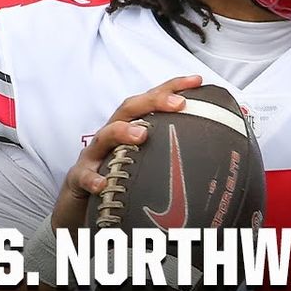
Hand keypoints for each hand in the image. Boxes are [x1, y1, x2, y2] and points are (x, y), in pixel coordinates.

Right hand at [51, 75, 202, 230]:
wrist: (80, 210)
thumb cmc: (117, 182)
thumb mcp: (144, 166)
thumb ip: (169, 158)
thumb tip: (212, 159)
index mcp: (129, 130)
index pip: (150, 101)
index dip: (172, 87)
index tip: (197, 81)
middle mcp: (111, 137)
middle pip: (128, 109)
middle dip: (153, 101)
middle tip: (178, 103)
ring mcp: (93, 156)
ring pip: (104, 136)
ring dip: (122, 132)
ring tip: (141, 135)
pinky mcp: (78, 179)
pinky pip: (84, 177)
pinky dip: (92, 179)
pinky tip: (102, 184)